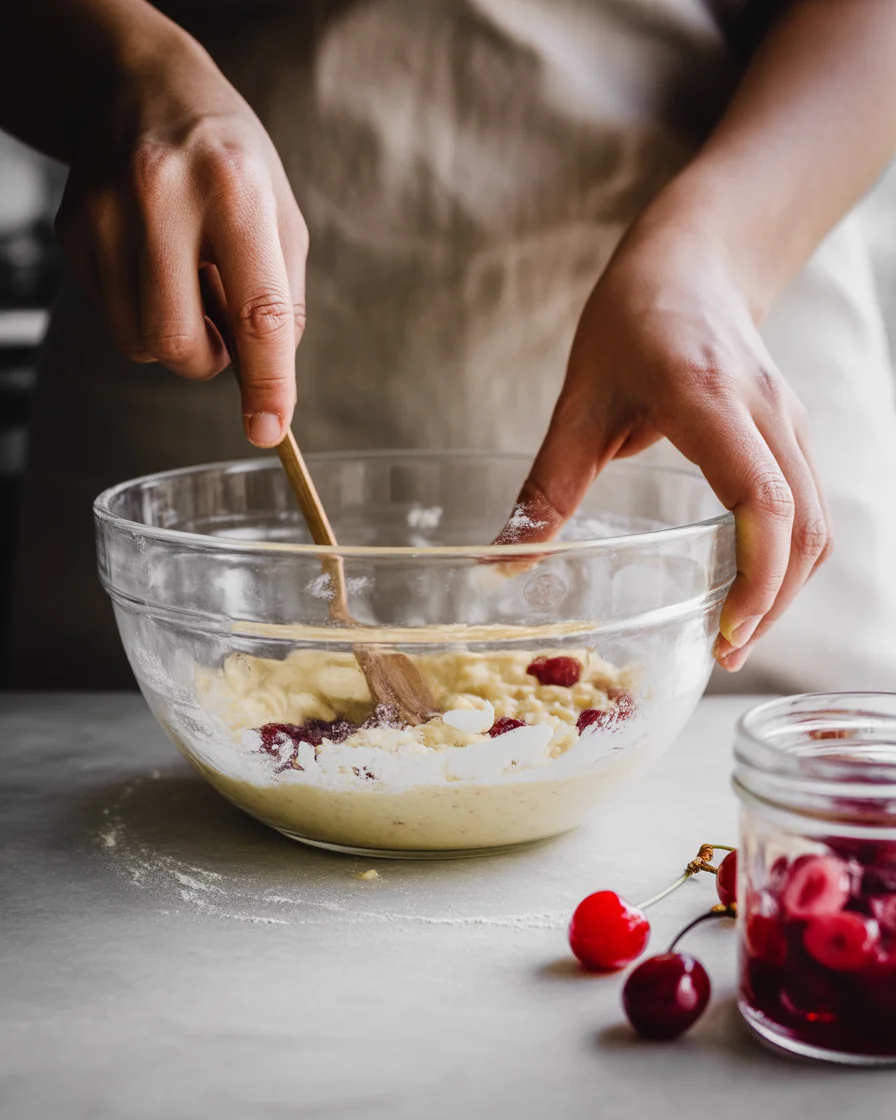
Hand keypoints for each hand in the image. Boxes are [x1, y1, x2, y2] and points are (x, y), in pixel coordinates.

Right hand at [55, 30, 306, 445]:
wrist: (137, 84)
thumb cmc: (228, 157)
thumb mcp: (280, 212)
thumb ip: (281, 299)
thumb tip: (268, 379)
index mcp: (234, 190)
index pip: (258, 311)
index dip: (267, 382)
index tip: (269, 431)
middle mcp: (161, 196)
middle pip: (178, 344)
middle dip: (208, 359)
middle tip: (222, 321)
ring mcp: (105, 213)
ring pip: (140, 343)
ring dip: (175, 337)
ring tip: (188, 281)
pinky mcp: (72, 230)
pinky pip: (112, 318)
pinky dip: (143, 312)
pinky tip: (154, 264)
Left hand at [510, 215, 831, 669]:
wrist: (694, 262)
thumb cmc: (633, 319)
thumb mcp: (579, 400)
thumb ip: (549, 486)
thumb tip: (502, 560)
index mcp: (708, 399)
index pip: (763, 498)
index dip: (757, 574)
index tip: (727, 629)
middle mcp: (765, 412)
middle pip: (804, 527)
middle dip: (773, 602)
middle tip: (724, 653)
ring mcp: (789, 421)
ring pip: (818, 523)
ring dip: (785, 588)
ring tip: (734, 634)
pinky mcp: (793, 433)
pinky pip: (810, 508)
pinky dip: (787, 559)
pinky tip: (746, 586)